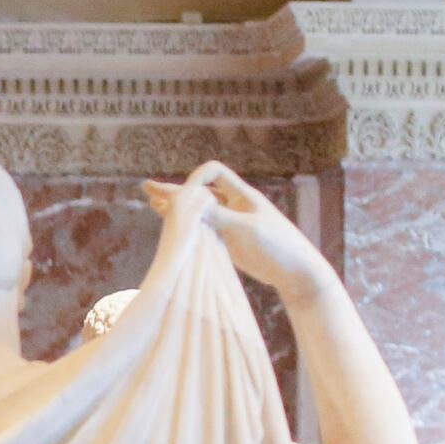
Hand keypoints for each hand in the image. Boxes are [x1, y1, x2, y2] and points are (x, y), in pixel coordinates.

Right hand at [150, 162, 327, 294]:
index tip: (183, 195)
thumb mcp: (246, 229)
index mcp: (243, 196)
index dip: (196, 179)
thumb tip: (190, 203)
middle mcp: (235, 205)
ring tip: (153, 204)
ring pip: (200, 211)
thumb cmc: (277, 246)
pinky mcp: (230, 241)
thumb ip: (219, 216)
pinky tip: (174, 227)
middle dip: (175, 190)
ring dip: (177, 208)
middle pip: (200, 191)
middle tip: (147, 188)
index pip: (214, 173)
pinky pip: (204, 229)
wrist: (297, 271)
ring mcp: (232, 223)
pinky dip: (187, 226)